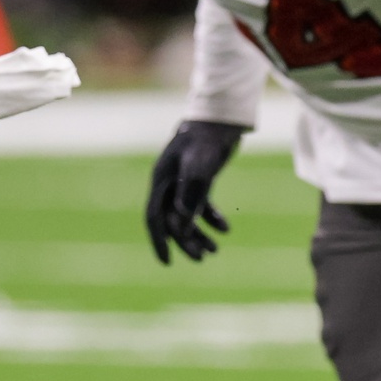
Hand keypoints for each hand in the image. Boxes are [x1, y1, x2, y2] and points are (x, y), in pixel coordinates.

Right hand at [145, 120, 245, 262]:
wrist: (221, 119)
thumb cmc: (208, 140)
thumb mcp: (199, 167)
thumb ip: (190, 195)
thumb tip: (182, 226)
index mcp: (161, 180)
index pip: (155, 217)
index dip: (160, 240)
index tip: (168, 262)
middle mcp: (168, 183)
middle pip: (171, 220)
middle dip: (185, 242)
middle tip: (201, 259)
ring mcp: (182, 181)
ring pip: (186, 216)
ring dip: (199, 234)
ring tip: (214, 251)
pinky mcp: (198, 179)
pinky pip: (200, 205)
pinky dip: (211, 218)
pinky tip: (225, 229)